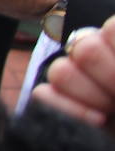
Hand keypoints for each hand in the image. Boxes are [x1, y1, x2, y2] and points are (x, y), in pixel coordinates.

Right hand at [33, 16, 114, 135]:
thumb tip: (88, 75)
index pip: (112, 29)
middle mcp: (99, 56)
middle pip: (83, 48)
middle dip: (110, 76)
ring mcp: (76, 78)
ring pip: (60, 71)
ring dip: (90, 94)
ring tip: (112, 110)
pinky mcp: (58, 102)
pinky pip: (42, 94)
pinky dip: (69, 110)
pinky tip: (98, 122)